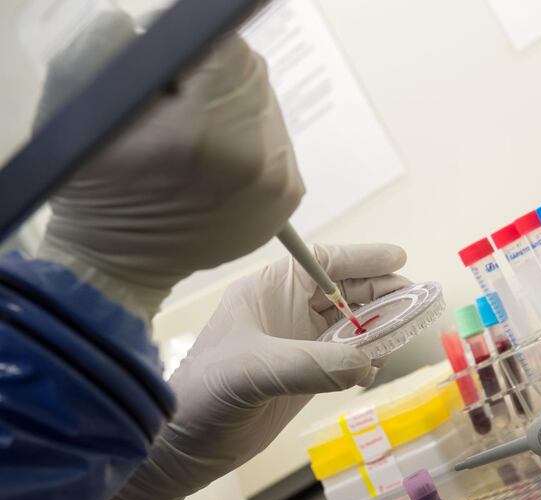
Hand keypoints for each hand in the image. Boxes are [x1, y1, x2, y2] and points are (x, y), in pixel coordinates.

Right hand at [35, 9, 303, 320]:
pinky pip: (278, 140)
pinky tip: (220, 160)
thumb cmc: (98, 188)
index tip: (173, 79)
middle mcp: (254, 160)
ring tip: (199, 140)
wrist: (124, 263)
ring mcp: (278, 183)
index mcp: (201, 136)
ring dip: (237, 108)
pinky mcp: (289, 198)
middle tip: (181, 109)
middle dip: (218, 79)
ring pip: (268, 106)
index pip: (229, 50)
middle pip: (253, 76)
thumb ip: (124, 56)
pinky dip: (252, 139)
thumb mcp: (91, 113)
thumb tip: (167, 33)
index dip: (198, 54)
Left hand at [110, 244, 410, 499]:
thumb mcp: (254, 371)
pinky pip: (347, 356)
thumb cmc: (203, 395)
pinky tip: (377, 364)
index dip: (362, 258)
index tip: (399, 260)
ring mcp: (298, 342)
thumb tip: (365, 363)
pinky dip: (367, 358)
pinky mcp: (305, 372)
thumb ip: (311, 363)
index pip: (323, 262)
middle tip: (418, 300)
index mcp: (269, 290)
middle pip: (346, 291)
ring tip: (408, 330)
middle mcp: (286, 310)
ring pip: (351, 324)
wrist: (183, 446)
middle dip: (382, 293)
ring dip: (380, 326)